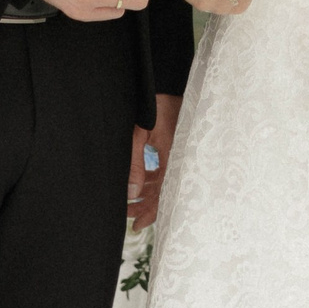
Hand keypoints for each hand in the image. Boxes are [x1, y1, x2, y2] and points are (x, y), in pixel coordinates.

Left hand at [127, 94, 178, 229]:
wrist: (167, 82)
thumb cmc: (156, 105)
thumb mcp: (142, 134)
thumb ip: (136, 162)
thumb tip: (132, 191)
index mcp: (176, 158)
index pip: (165, 194)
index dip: (151, 212)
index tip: (137, 225)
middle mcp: (180, 159)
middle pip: (164, 192)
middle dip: (146, 206)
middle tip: (129, 217)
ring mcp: (178, 153)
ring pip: (163, 182)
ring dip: (147, 193)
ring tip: (130, 203)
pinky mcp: (174, 147)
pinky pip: (164, 170)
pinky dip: (152, 180)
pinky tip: (140, 185)